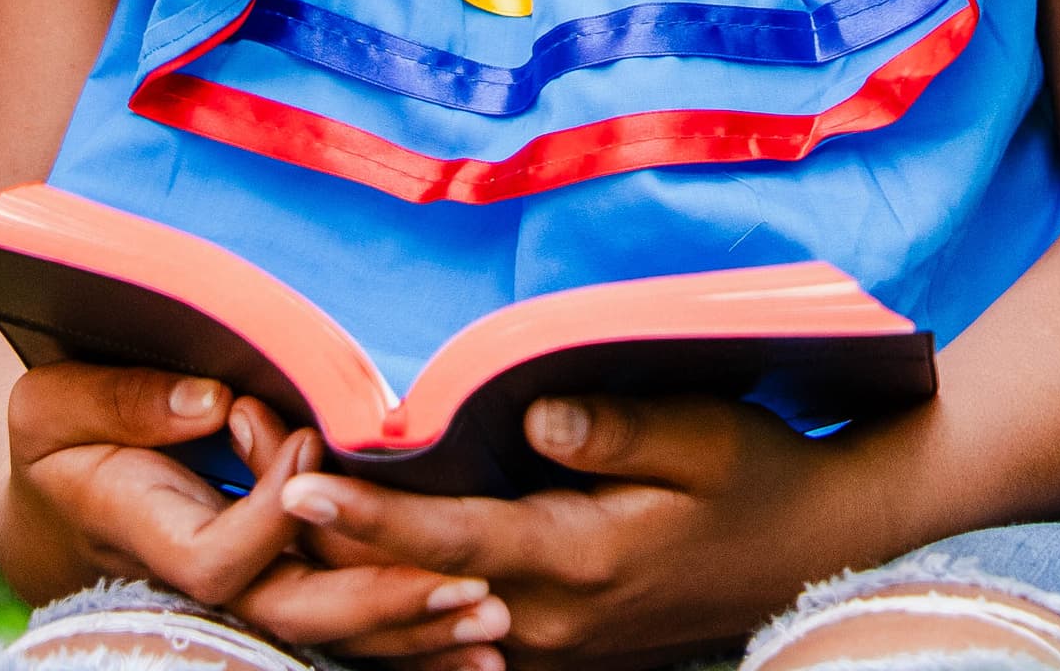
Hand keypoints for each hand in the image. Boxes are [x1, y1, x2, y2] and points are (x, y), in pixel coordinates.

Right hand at [0, 364, 513, 665]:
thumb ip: (122, 401)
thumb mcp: (54, 405)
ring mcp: (245, 600)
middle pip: (297, 619)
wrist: (55, 505)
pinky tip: (479, 652)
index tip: (310, 438)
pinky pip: (347, 634)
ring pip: (332, 639)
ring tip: (494, 624)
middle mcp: (205, 586)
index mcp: (150, 538)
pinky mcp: (276, 594)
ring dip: (414, 634)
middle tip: (470, 585)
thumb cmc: (57, 440)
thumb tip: (213, 397)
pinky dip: (411, 645)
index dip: (271, 512)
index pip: (222, 561)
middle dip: (383, 605)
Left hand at [280, 395, 889, 670]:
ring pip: (420, 615)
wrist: (813, 551)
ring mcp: (552, 646)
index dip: (369, 511)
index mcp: (584, 558)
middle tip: (245, 456)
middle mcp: (553, 619)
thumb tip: (538, 412)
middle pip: (410, 587)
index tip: (293, 480)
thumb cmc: (758, 475)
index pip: (451, 540)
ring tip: (267, 493)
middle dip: (323, 531)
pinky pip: (451, 629)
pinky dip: (393, 591)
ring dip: (345, 562)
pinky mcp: (557, 649)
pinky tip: (343, 549)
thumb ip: (617, 427)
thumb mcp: (704, 434)